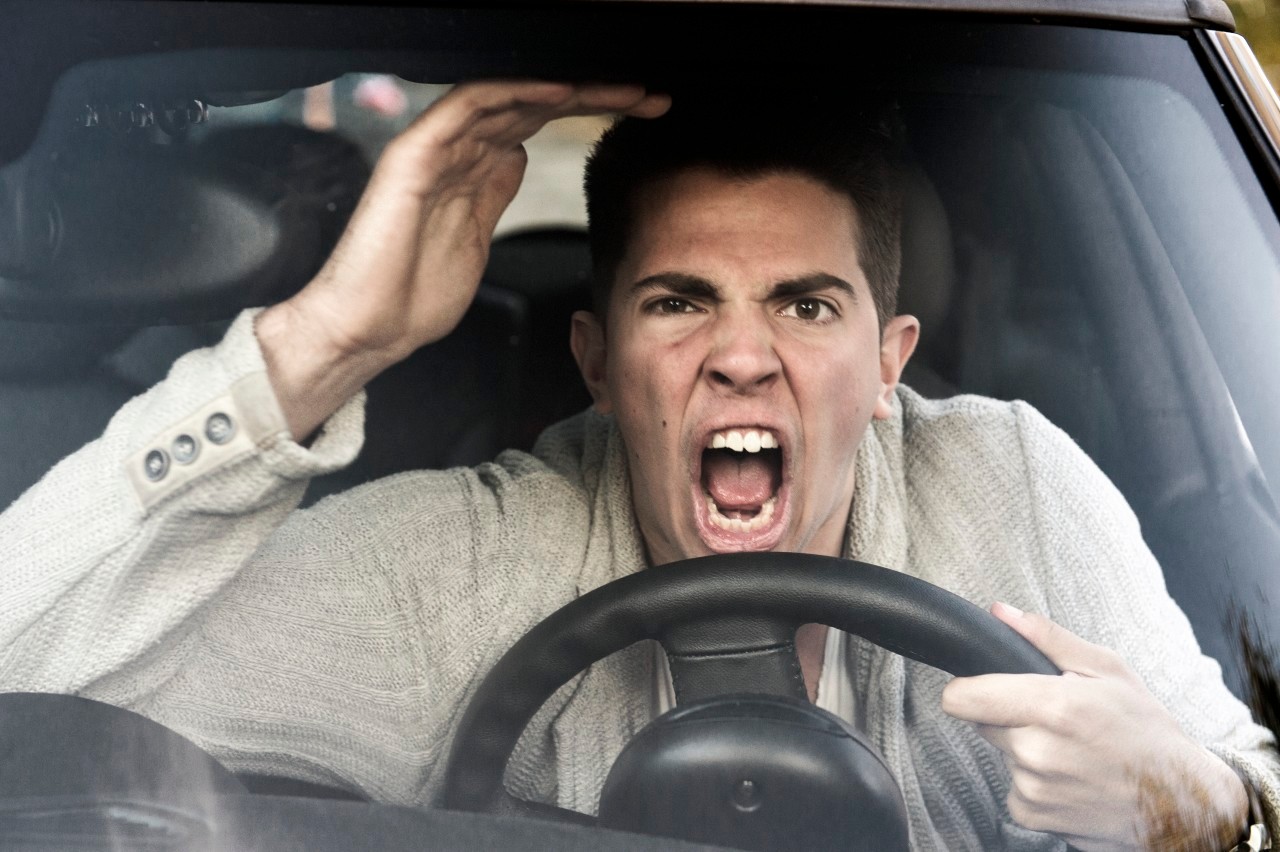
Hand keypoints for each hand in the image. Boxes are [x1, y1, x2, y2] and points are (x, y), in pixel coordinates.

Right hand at [257, 80, 668, 438]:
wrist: (367, 330)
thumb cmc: (412, 297)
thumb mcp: (475, 240)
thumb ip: (492, 194)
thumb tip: (515, 156)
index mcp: (472, 169)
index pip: (539, 122)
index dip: (591, 113)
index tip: (644, 115)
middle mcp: (455, 151)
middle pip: (532, 103)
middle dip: (595, 95)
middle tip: (650, 94)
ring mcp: (435, 150)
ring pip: (508, 95)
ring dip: (568, 88)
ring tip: (621, 88)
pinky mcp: (414, 156)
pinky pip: (468, 108)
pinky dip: (515, 93)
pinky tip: (559, 90)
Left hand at [941, 602, 1247, 850]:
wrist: (1182, 801)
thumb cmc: (1148, 731)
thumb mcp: (1107, 670)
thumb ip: (1046, 638)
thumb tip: (1001, 613)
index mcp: (1053, 707)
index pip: (962, 698)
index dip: (967, 688)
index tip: (982, 686)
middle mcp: (1037, 751)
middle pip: (982, 721)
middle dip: (1007, 714)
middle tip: (1053, 717)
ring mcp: (1034, 787)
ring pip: (1001, 753)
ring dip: (1024, 748)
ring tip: (1071, 748)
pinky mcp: (1034, 816)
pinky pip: (1013, 786)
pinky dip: (1034, 781)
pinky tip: (1070, 775)